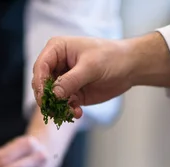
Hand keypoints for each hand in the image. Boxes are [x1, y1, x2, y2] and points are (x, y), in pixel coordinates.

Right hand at [32, 33, 169, 117]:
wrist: (129, 67)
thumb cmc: (111, 57)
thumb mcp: (91, 67)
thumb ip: (70, 80)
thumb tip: (53, 94)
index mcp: (57, 50)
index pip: (40, 67)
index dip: (39, 83)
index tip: (45, 97)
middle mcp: (56, 65)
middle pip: (41, 84)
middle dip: (47, 98)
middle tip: (55, 110)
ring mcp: (63, 80)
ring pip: (50, 98)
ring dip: (57, 108)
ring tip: (71, 112)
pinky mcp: (71, 93)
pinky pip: (62, 105)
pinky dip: (67, 111)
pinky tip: (77, 113)